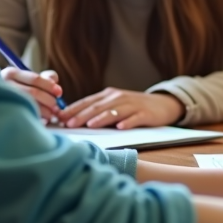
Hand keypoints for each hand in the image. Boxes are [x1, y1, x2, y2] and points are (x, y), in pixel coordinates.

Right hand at [0, 66, 63, 121]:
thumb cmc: (22, 89)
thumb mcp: (32, 80)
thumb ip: (47, 78)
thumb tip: (55, 84)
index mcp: (11, 73)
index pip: (35, 79)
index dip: (50, 86)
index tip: (60, 93)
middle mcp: (3, 85)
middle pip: (33, 92)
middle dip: (49, 100)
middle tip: (56, 108)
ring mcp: (1, 99)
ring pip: (28, 104)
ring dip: (44, 111)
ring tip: (51, 116)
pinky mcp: (2, 112)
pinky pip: (23, 116)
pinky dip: (36, 119)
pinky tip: (43, 122)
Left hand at [60, 89, 184, 128]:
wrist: (163, 104)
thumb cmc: (134, 107)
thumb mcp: (114, 105)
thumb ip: (97, 110)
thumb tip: (72, 120)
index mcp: (108, 95)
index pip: (87, 102)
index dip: (73, 109)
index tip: (59, 118)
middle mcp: (119, 97)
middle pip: (98, 107)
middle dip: (82, 115)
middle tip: (70, 124)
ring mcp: (133, 105)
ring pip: (115, 111)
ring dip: (102, 118)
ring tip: (90, 125)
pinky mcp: (146, 113)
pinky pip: (135, 118)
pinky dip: (128, 122)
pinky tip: (121, 127)